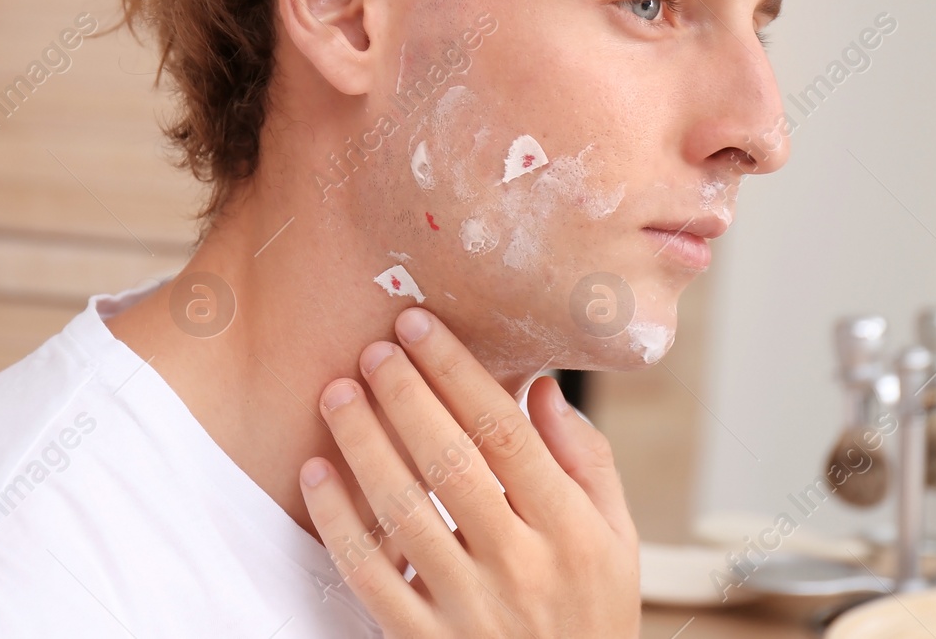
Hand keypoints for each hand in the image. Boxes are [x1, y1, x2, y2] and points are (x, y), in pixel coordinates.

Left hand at [299, 307, 639, 636]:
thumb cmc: (591, 616)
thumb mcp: (618, 542)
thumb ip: (587, 462)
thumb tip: (542, 389)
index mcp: (572, 532)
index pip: (506, 433)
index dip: (458, 372)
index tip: (422, 327)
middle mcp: (521, 567)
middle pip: (451, 461)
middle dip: (406, 395)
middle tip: (374, 349)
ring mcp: (469, 610)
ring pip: (403, 511)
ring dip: (363, 444)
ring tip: (338, 393)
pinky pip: (370, 575)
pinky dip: (338, 521)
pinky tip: (317, 474)